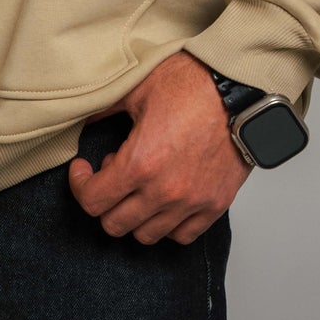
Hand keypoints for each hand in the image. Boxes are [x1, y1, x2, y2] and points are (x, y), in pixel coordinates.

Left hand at [68, 51, 251, 244]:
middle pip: (114, 224)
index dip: (79, 186)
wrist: (239, 88)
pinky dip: (167, 223)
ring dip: (134, 213)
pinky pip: (182, 236)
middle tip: (112, 173)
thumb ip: (103, 109)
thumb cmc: (192, 83)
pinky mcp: (214, 205)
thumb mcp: (136, 88)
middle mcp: (164, 191)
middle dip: (104, 200)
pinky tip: (164, 197)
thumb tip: (83, 121)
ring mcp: (191, 203)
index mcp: (140, 163)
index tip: (83, 170)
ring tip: (140, 182)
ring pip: (146, 235)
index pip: (93, 201)